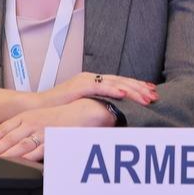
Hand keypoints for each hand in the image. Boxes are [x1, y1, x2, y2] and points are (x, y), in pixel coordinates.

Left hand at [0, 99, 114, 161]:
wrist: (87, 110)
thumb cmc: (66, 114)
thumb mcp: (42, 116)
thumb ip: (27, 126)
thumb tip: (13, 139)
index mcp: (28, 116)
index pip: (4, 127)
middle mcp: (32, 123)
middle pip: (7, 138)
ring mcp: (41, 132)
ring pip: (18, 146)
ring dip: (4, 155)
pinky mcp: (51, 140)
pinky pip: (35, 152)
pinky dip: (24, 159)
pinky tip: (16, 164)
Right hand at [39, 71, 157, 109]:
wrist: (38, 108)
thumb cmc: (59, 109)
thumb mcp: (83, 106)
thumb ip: (97, 106)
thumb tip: (113, 115)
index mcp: (95, 82)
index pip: (121, 82)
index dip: (137, 86)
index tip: (151, 91)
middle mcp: (93, 78)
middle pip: (122, 81)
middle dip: (140, 88)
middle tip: (155, 95)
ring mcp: (87, 80)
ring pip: (116, 83)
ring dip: (133, 90)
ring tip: (146, 96)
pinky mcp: (80, 85)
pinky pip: (100, 87)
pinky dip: (114, 90)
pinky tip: (125, 94)